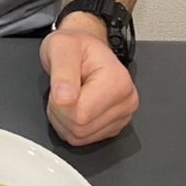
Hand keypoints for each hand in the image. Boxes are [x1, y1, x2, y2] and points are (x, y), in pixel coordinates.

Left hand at [39, 13, 138, 145]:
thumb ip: (62, 72)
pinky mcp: (113, 126)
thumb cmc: (75, 46)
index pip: (80, 115)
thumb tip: (64, 98)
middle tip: (62, 89)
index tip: (60, 84)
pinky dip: (70, 127)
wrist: (84, 48)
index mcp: (118, 82)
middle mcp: (126, 101)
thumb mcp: (61, 47)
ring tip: (68, 96)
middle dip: (59, 112)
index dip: (58, 104)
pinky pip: (83, 139)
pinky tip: (74, 107)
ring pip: (80, 137)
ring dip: (63, 120)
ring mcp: (122, 115)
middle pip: (80, 129)